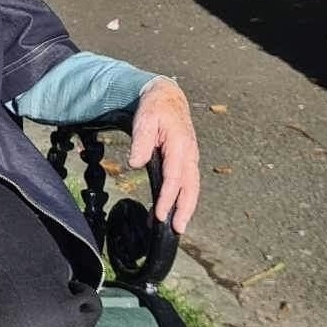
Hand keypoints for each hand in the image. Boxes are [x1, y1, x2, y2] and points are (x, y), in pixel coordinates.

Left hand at [128, 78, 199, 233]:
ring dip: (185, 207)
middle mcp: (189, 154)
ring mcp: (190, 158)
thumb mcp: (143, 119)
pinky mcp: (186, 160)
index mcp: (180, 145)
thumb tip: (135, 163)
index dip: (168, 197)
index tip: (161, 214)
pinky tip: (170, 208)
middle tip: (177, 229)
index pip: (174, 177)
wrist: (166, 97)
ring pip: (191, 187)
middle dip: (184, 209)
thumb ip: (140, 142)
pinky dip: (182, 197)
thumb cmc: (154, 108)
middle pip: (190, 187)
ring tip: (175, 226)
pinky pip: (186, 182)